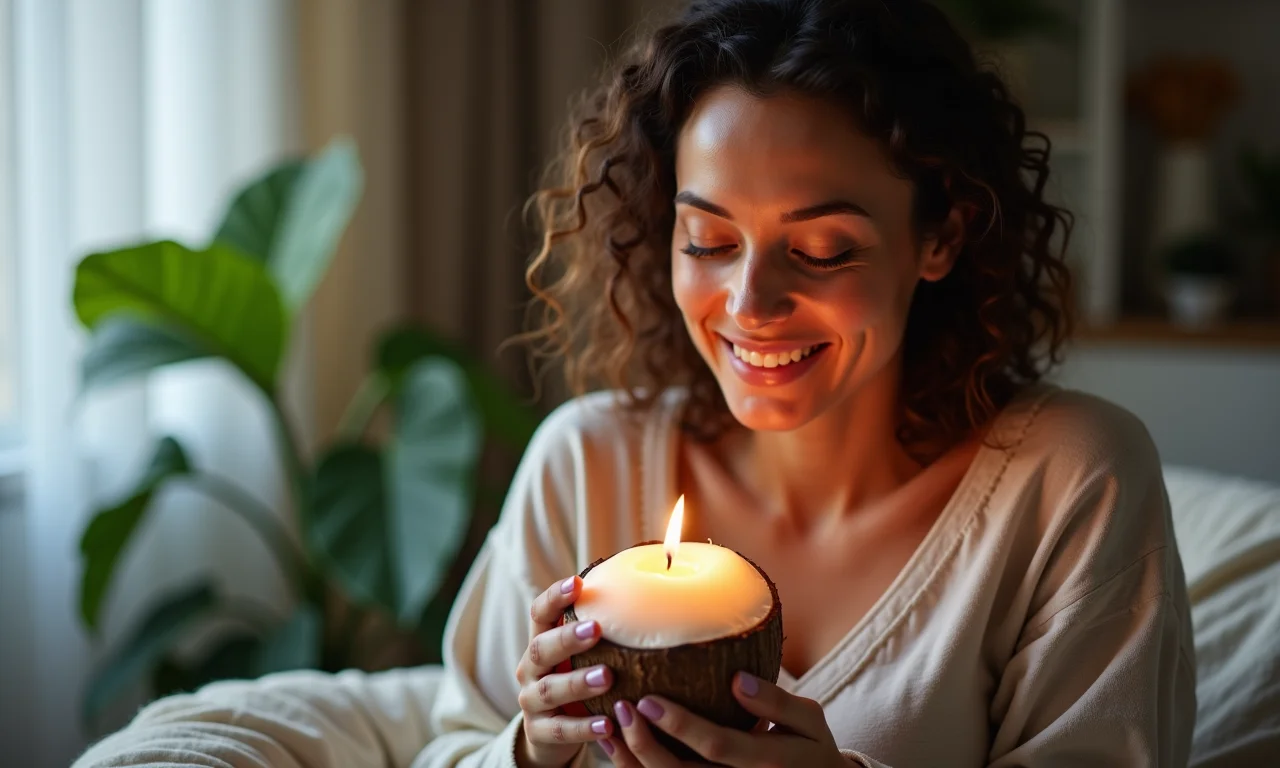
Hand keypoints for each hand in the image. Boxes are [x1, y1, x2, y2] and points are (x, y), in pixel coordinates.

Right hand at [515, 575, 615, 767]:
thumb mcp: (582, 657)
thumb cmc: (576, 680)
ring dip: (578, 682)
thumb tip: (650, 598)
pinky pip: (560, 729)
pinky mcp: (539, 731)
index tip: (577, 582)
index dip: (554, 598)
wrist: (550, 733)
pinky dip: (583, 727)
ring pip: (550, 689)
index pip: (539, 614)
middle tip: (595, 629)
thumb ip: (602, 634)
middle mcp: (530, 669)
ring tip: (607, 677)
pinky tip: (607, 725)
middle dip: (567, 638)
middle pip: (541, 648)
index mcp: (540, 643)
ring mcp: (531, 701)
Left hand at [602, 672, 846, 766]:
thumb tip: (738, 679)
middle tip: (621, 709)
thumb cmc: (811, 746)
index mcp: (767, 761)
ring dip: (633, 761)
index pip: (717, 746)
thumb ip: (777, 702)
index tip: (648, 699)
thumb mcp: (809, 721)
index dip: (679, 725)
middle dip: (645, 745)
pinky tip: (617, 747)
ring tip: (609, 728)